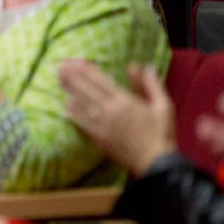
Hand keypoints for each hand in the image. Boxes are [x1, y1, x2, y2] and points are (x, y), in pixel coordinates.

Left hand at [60, 60, 174, 175]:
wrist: (157, 162)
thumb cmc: (162, 133)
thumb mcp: (163, 106)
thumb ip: (151, 85)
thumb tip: (143, 66)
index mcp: (125, 101)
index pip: (101, 81)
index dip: (87, 70)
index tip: (75, 61)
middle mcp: (110, 111)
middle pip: (87, 90)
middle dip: (72, 76)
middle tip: (60, 66)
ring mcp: (102, 125)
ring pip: (81, 104)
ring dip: (69, 91)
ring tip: (59, 79)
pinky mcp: (99, 138)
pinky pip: (82, 122)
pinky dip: (73, 113)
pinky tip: (66, 105)